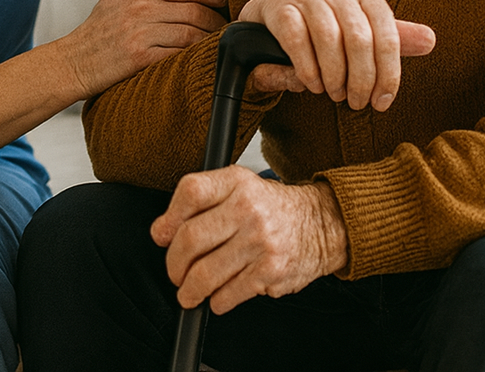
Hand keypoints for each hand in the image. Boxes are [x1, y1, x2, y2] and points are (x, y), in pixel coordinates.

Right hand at [58, 0, 225, 98]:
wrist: (75, 61)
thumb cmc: (100, 26)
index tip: (223, 0)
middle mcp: (142, 9)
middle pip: (195, 10)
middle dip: (216, 19)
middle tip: (225, 25)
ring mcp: (142, 34)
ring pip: (191, 33)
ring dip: (208, 38)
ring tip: (216, 41)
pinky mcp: (141, 58)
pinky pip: (178, 55)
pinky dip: (193, 55)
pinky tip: (200, 57)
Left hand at [151, 166, 347, 312]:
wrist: (323, 224)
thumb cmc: (274, 209)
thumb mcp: (240, 188)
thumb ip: (201, 203)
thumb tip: (161, 232)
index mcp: (237, 182)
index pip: (190, 192)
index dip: (168, 218)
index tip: (162, 235)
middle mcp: (248, 208)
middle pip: (189, 239)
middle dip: (174, 264)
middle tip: (175, 273)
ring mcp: (260, 241)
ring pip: (204, 274)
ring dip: (190, 290)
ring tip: (190, 292)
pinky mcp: (270, 271)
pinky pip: (227, 294)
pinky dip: (216, 301)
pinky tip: (218, 297)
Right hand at [239, 0, 433, 110]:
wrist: (278, 10)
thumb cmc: (328, 24)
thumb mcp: (363, 27)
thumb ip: (395, 37)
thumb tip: (431, 41)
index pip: (388, 34)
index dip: (389, 74)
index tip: (383, 102)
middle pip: (359, 40)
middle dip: (361, 80)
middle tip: (357, 103)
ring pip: (329, 41)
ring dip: (334, 78)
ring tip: (334, 94)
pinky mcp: (282, 7)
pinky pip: (298, 42)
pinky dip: (308, 70)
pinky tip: (313, 84)